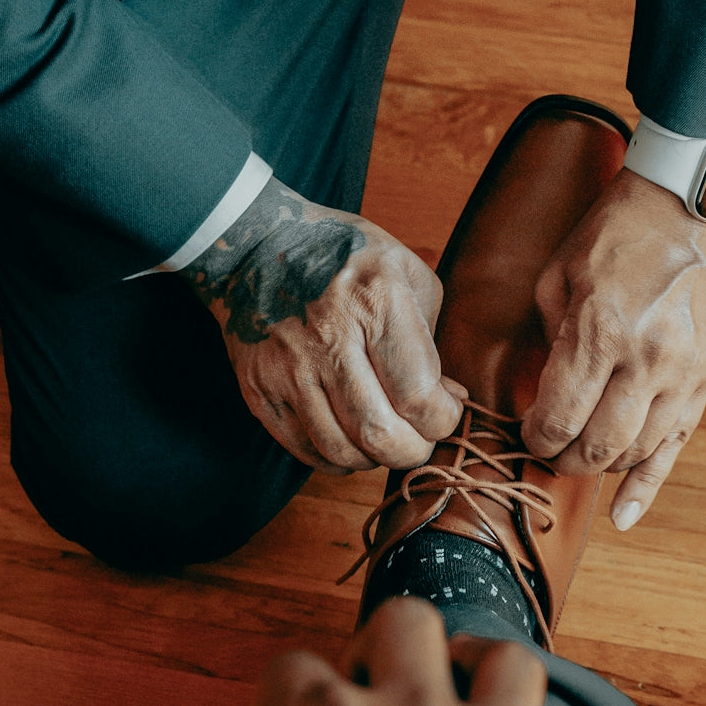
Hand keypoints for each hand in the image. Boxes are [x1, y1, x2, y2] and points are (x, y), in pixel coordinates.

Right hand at [183, 178, 464, 472]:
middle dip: (413, 451)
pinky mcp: (259, 390)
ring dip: (374, 458)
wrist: (256, 247)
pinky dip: (336, 457)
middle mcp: (328, 336)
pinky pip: (305, 450)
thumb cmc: (345, 258)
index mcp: (375, 302)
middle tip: (420, 438)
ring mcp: (287, 367)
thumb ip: (432, 341)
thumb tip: (449, 399)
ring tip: (385, 437)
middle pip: (380, 434)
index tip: (446, 411)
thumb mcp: (407, 274)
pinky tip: (350, 435)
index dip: (443, 420)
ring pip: (341, 451)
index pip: (418, 395)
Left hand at [521, 168, 705, 529]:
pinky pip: (676, 448)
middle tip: (547, 450)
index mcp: (600, 331)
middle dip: (562, 459)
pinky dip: (647, 487)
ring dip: (599, 467)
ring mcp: (683, 375)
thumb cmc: (620, 230)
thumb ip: (550, 338)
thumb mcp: (561, 274)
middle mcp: (646, 362)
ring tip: (579, 457)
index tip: (526, 432)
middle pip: (595, 447)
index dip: (534, 436)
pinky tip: (622, 517)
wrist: (697, 202)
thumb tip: (545, 390)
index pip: (559, 417)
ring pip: (634, 453)